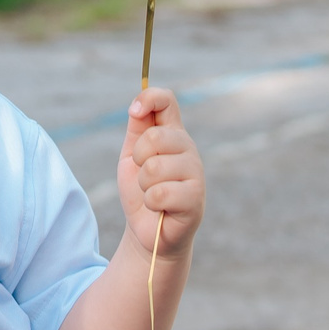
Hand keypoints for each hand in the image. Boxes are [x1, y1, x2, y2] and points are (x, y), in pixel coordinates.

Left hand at [117, 86, 203, 252]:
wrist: (148, 231)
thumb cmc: (142, 191)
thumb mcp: (133, 156)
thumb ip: (137, 129)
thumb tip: (137, 105)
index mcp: (173, 134)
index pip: (167, 101)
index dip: (149, 98)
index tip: (134, 111)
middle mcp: (188, 149)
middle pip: (155, 136)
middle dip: (138, 159)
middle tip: (144, 175)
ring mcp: (195, 173)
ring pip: (154, 168)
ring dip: (144, 185)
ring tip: (152, 194)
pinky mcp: (195, 198)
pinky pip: (159, 193)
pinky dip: (151, 203)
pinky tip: (160, 208)